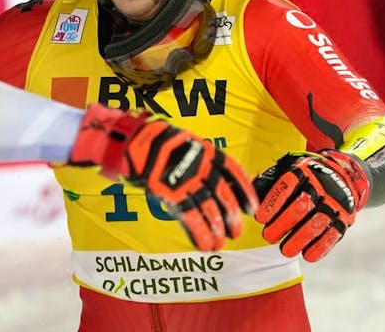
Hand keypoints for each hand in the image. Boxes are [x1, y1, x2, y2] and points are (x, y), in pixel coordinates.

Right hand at [71, 106, 258, 250]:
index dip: (245, 192)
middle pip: (224, 195)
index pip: (233, 173)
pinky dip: (199, 233)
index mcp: (207, 152)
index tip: (251, 208)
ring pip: (210, 209)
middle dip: (231, 217)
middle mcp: (201, 167)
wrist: (132, 139)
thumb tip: (214, 180)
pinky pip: (190, 217)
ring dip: (217, 229)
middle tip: (236, 232)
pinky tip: (205, 245)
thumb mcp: (185, 144)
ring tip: (220, 243)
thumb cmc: (156, 142)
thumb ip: (199, 161)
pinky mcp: (171, 192)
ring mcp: (186, 180)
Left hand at [253, 150, 370, 261]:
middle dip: (284, 223)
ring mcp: (335, 203)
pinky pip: (334, 234)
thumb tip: (248, 198)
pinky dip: (321, 247)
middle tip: (268, 236)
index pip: (287, 185)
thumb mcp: (284, 171)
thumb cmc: (301, 178)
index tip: (260, 218)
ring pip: (318, 221)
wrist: (340, 174)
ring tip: (285, 251)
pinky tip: (307, 256)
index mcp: (303, 171)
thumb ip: (266, 183)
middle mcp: (321, 185)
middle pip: (303, 204)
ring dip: (301, 238)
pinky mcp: (345, 218)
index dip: (273, 202)